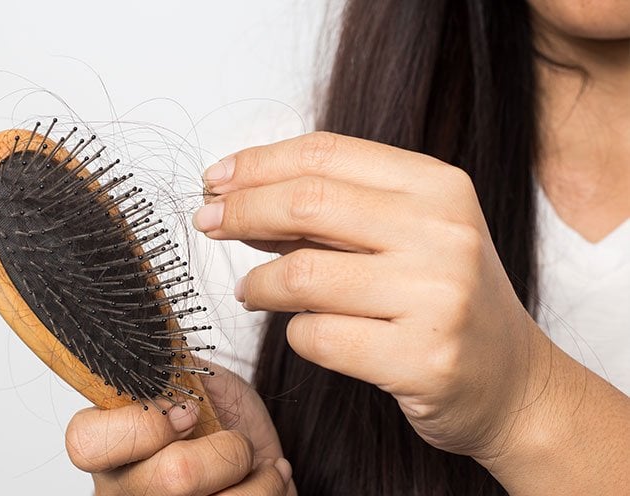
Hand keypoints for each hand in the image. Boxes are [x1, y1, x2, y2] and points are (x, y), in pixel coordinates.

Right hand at [65, 363, 296, 494]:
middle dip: (224, 449)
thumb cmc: (218, 417)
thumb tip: (156, 336)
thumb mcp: (190, 381)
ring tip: (253, 460)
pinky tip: (263, 477)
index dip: (145, 425)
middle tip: (233, 440)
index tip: (184, 410)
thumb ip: (167, 366)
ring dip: (254, 472)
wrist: (257, 454)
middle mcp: (126, 493)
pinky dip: (272, 488)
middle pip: (174, 477)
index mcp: (107, 449)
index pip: (87, 444)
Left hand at [193, 131, 539, 459]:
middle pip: (306, 202)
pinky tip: (303, 331)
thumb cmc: (445, 301)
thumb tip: (241, 197)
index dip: (257, 163)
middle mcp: (443, 232)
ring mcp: (437, 296)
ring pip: (301, 275)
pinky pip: (317, 336)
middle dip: (240, 211)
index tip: (216, 180)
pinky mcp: (422, 359)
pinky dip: (294, 333)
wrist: (513, 383)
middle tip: (208, 223)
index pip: (325, 154)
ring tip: (252, 292)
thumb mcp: (407, 234)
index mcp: (438, 186)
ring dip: (258, 285)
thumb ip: (333, 211)